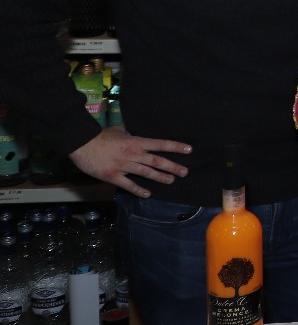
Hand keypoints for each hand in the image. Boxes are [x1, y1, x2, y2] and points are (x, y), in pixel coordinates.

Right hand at [68, 126, 191, 197]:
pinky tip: (148, 194)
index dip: (176, 147)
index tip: (189, 149)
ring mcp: (124, 166)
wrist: (81, 144)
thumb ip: (129, 132)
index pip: (160, 144)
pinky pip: (128, 185)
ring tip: (171, 181)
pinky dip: (138, 190)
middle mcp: (133, 154)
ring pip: (146, 173)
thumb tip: (132, 130)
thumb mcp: (118, 130)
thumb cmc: (99, 136)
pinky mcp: (113, 176)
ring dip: (160, 178)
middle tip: (185, 172)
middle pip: (157, 161)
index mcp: (136, 142)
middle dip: (173, 167)